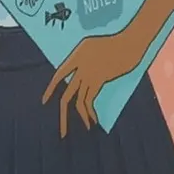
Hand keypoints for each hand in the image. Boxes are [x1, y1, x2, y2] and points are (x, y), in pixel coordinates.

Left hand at [41, 13, 160, 137]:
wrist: (129, 42)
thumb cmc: (114, 42)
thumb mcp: (92, 46)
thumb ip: (82, 59)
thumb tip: (79, 75)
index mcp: (75, 55)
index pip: (59, 74)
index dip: (50, 88)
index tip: (44, 101)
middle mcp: (79, 66)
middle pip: (66, 94)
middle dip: (62, 114)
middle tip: (62, 131)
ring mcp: (89, 74)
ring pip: (78, 100)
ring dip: (80, 117)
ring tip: (79, 129)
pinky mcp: (100, 79)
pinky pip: (90, 99)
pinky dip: (90, 111)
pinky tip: (92, 120)